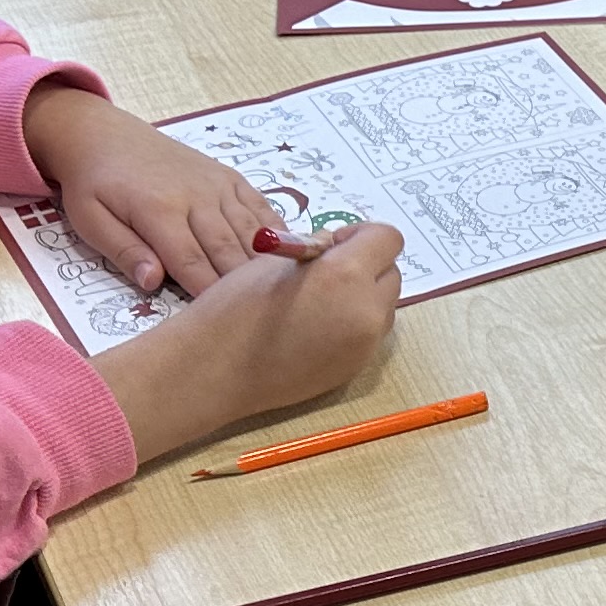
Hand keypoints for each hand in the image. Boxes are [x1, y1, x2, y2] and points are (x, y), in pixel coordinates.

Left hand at [24, 85, 271, 298]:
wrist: (105, 134)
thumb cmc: (94, 184)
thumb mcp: (90, 220)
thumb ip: (124, 251)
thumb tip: (153, 282)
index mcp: (159, 210)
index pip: (191, 262)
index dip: (209, 294)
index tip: (225, 323)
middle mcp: (196, 196)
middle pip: (228, 250)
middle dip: (245, 286)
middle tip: (263, 315)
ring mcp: (218, 185)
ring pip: (251, 231)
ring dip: (267, 264)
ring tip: (284, 292)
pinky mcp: (230, 178)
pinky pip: (261, 208)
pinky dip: (277, 232)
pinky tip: (290, 255)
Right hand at [90, 225, 406, 462]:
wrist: (214, 369)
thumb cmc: (234, 306)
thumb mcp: (276, 259)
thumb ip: (319, 249)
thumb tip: (339, 247)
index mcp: (345, 275)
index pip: (388, 239)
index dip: (361, 236)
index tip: (331, 245)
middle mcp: (367, 311)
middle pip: (391, 272)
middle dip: (366, 265)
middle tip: (325, 272)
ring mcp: (366, 345)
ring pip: (384, 305)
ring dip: (363, 295)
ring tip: (318, 302)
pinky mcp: (355, 368)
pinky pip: (369, 334)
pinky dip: (354, 323)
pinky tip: (315, 327)